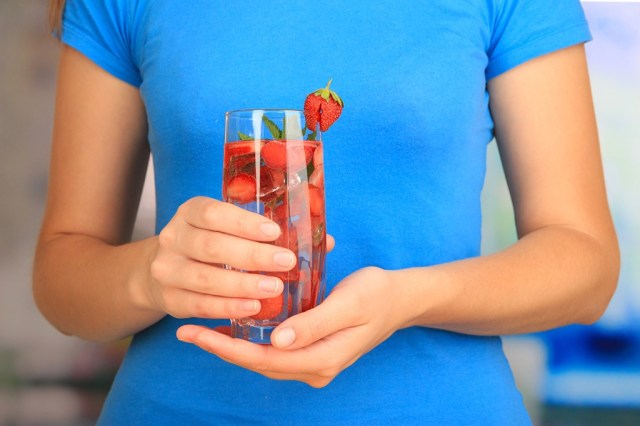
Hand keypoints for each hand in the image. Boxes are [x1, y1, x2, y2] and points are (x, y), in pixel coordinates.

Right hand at [142, 196, 297, 319]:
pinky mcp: (170, 299)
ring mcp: (167, 270)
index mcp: (189, 213)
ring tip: (274, 287)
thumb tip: (319, 240)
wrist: (164, 270)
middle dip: (253, 255)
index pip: (213, 214)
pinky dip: (229, 307)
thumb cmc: (209, 243)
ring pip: (206, 279)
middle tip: (285, 262)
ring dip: (243, 285)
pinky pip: (201, 305)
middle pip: (212, 247)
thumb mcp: (224, 227)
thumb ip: (262, 230)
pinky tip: (253, 306)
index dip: (244, 223)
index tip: (274, 232)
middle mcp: (173, 238)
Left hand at [176, 267, 409, 387]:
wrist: (401, 299)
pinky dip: (251, 341)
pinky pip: (275, 352)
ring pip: (265, 360)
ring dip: (233, 346)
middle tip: (187, 330)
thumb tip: (276, 341)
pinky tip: (235, 326)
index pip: (264, 359)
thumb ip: (314, 323)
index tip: (196, 332)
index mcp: (322, 358)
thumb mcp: (349, 303)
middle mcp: (316, 368)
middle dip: (222, 348)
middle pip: (259, 363)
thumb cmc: (377, 295)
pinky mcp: (314, 352)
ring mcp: (315, 363)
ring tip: (202, 329)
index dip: (227, 348)